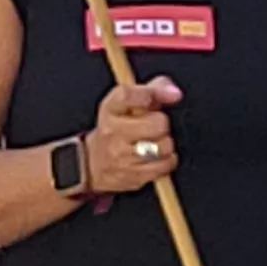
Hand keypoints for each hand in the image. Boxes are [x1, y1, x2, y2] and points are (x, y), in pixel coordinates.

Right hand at [80, 76, 182, 195]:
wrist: (91, 163)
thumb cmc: (116, 128)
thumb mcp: (127, 103)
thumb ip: (153, 89)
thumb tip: (175, 93)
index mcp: (110, 109)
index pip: (127, 95)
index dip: (151, 93)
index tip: (165, 96)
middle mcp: (113, 131)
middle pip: (157, 124)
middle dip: (162, 123)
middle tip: (154, 126)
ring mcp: (122, 156)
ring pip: (164, 146)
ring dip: (166, 143)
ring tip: (154, 142)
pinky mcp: (133, 176)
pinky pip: (165, 165)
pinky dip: (168, 160)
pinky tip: (157, 157)